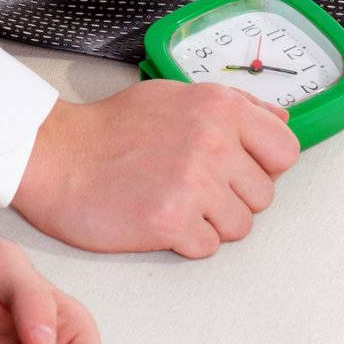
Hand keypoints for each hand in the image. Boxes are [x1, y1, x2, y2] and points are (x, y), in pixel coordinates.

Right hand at [11, 79, 301, 258]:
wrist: (57, 156)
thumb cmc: (111, 129)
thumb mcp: (175, 96)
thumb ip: (234, 106)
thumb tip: (280, 121)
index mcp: (219, 106)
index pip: (286, 150)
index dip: (263, 164)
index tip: (237, 166)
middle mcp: (213, 140)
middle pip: (263, 195)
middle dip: (232, 196)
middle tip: (191, 184)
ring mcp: (194, 182)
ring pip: (240, 226)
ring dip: (210, 221)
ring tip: (173, 199)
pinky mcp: (172, 221)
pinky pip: (208, 247)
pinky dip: (185, 239)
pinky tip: (158, 216)